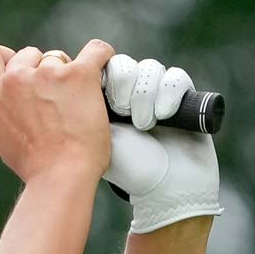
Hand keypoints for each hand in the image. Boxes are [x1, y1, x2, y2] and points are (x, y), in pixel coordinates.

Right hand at [0, 39, 114, 183]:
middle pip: (28, 54)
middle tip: (54, 94)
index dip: (3, 56)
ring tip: (79, 98)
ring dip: (68, 72)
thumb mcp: (4, 135)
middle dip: (40, 69)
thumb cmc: (36, 165)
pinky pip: (96, 51)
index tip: (17, 66)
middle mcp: (17, 78)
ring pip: (59, 57)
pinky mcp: (79, 74)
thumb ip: (6, 110)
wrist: (61, 175)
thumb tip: (18, 104)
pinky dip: (101, 58)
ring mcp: (47, 73)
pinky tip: (103, 69)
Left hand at [100, 54, 222, 233]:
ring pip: (150, 68)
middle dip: (122, 83)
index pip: (102, 68)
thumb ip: (83, 109)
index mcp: (106, 102)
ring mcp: (158, 94)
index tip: (98, 99)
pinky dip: (168, 93)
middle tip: (120, 110)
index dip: (103, 77)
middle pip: (125, 64)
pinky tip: (162, 116)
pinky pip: (176, 77)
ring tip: (141, 123)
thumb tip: (69, 82)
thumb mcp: (98, 137)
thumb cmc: (128, 168)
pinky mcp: (184, 97)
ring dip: (144, 93)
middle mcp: (132, 94)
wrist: (165, 189)